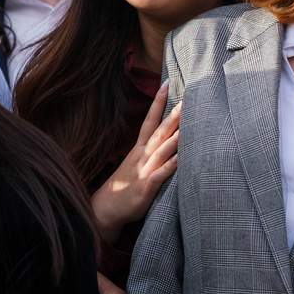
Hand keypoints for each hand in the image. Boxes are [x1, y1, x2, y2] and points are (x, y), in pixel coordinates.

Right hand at [91, 84, 178, 244]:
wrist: (105, 209)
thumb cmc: (124, 186)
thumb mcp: (136, 164)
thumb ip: (150, 151)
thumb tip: (166, 137)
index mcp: (139, 150)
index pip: (149, 121)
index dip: (157, 103)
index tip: (166, 83)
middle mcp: (142, 157)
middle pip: (158, 132)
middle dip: (172, 116)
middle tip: (186, 98)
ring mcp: (143, 172)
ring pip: (161, 151)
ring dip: (174, 138)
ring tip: (188, 125)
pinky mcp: (145, 189)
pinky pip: (158, 177)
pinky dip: (168, 168)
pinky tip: (179, 161)